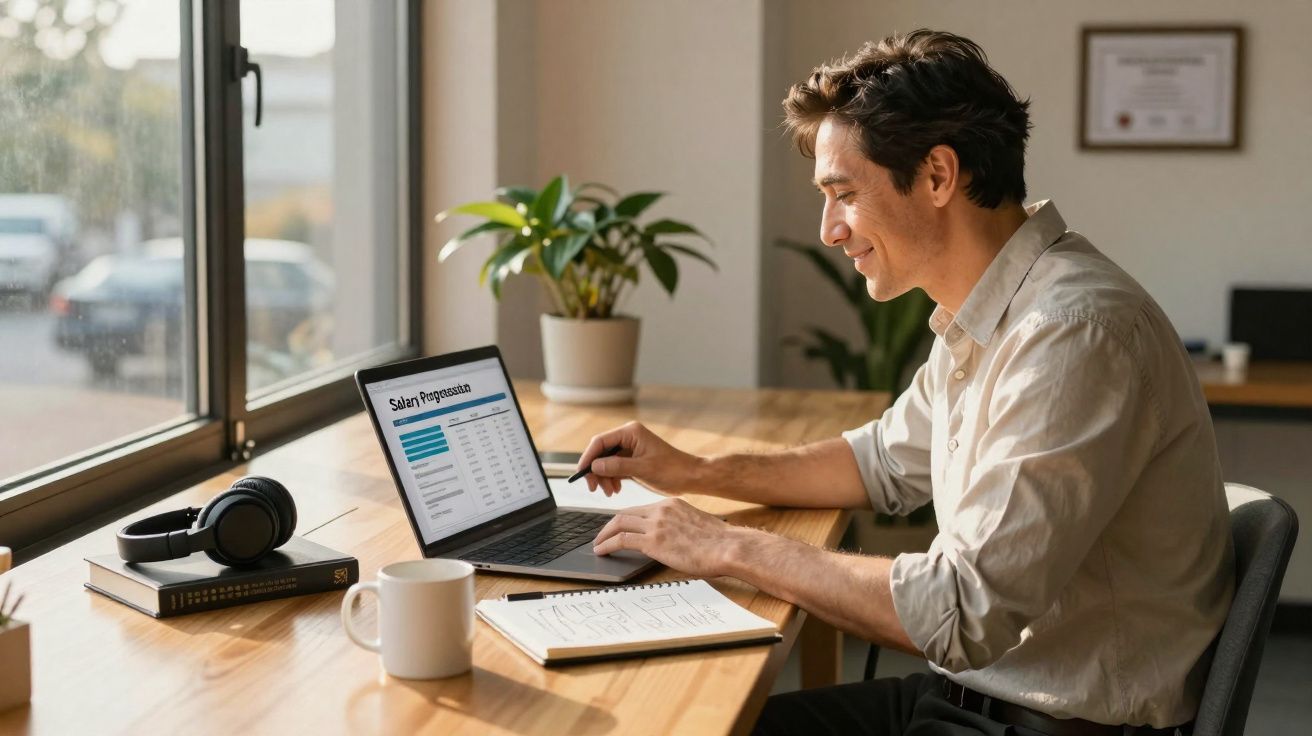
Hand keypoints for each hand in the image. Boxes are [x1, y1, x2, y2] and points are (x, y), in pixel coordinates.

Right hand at [576, 421, 702, 496]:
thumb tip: (594, 466)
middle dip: (596, 471)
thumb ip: (617, 466)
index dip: (588, 458)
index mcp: (630, 432)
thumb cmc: (672, 470)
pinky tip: (616, 490)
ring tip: (610, 492)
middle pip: (601, 452)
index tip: (581, 474)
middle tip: (595, 488)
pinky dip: (611, 479)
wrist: (691, 477)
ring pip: (605, 462)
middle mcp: (628, 437)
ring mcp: (630, 448)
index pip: (600, 442)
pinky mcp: (633, 459)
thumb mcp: (643, 469)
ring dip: (604, 477)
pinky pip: (614, 468)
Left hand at [591, 498, 736, 577]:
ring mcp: (656, 524)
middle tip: (601, 535)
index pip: (640, 509)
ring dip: (603, 535)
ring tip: (597, 545)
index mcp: (671, 504)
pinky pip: (621, 540)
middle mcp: (661, 510)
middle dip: (609, 525)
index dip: (625, 518)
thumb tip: (673, 539)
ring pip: (618, 523)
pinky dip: (607, 545)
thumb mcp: (696, 525)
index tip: (618, 527)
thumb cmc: (719, 542)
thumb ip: (680, 526)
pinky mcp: (654, 541)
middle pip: (624, 513)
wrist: (728, 547)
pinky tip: (602, 551)